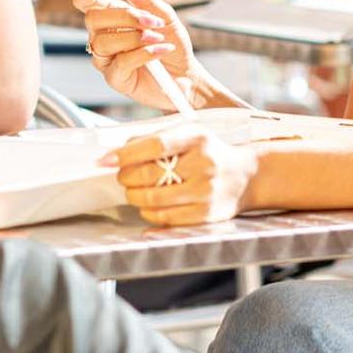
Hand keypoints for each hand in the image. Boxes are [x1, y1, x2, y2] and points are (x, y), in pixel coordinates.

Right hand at [73, 0, 212, 110]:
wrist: (187, 76)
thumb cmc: (173, 45)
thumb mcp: (165, 17)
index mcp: (111, 19)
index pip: (85, 3)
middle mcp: (102, 38)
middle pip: (93, 19)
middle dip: (124, 16)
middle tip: (152, 21)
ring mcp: (106, 60)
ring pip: (103, 42)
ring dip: (135, 37)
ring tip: (158, 38)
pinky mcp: (115, 79)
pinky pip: (121, 62)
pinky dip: (145, 53)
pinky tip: (161, 50)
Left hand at [100, 127, 256, 226]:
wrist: (247, 176)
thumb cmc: (210, 153)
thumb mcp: (189, 135)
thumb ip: (156, 139)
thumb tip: (119, 151)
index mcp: (197, 138)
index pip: (155, 145)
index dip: (125, 154)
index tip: (105, 160)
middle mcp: (203, 164)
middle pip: (150, 174)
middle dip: (126, 177)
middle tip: (122, 176)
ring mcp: (206, 191)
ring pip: (153, 199)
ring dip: (134, 196)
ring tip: (134, 190)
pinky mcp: (206, 214)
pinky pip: (165, 218)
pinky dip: (149, 213)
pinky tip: (148, 205)